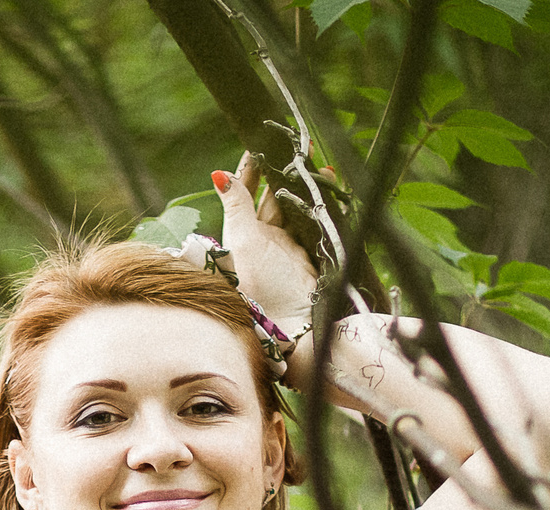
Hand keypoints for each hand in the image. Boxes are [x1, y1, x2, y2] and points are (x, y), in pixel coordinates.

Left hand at [214, 153, 316, 334]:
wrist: (290, 325)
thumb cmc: (260, 285)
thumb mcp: (244, 241)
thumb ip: (236, 206)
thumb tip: (217, 174)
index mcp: (242, 233)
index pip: (244, 193)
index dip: (251, 169)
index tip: (259, 144)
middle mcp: (264, 238)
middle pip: (273, 196)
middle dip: (284, 171)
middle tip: (297, 145)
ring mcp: (288, 246)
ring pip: (296, 206)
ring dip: (307, 185)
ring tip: (319, 164)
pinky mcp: (310, 254)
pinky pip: (315, 223)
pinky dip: (324, 205)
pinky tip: (331, 187)